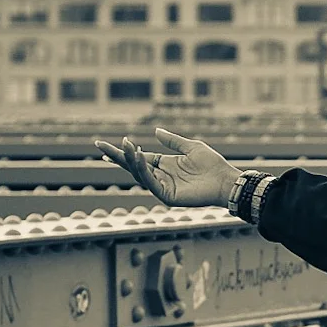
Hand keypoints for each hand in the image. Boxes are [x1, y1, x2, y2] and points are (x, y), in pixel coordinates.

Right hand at [93, 127, 239, 206]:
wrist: (226, 180)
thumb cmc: (212, 165)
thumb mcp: (191, 147)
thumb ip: (172, 140)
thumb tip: (155, 130)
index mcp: (164, 165)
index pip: (138, 158)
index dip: (122, 152)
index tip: (103, 145)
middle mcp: (160, 176)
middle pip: (133, 166)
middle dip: (117, 156)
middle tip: (100, 145)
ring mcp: (163, 187)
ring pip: (139, 174)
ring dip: (131, 160)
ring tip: (126, 146)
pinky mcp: (167, 196)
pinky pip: (150, 183)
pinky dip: (143, 170)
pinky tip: (139, 157)